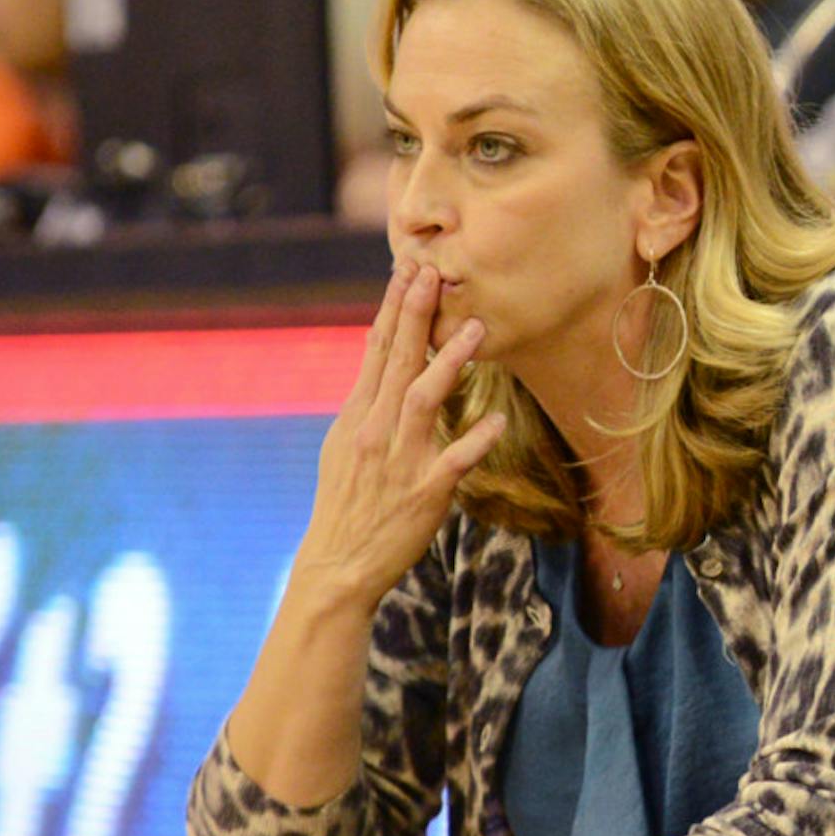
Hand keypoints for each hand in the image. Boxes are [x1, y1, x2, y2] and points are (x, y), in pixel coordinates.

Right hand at [294, 260, 505, 606]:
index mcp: (357, 414)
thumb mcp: (344, 444)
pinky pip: (455, 461)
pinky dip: (475, 439)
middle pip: (398, 362)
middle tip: (433, 274)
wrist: (338, 565)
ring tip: (475, 329)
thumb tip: (384, 359)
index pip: (376, 350)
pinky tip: (497, 421)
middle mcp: (376, 430)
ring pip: (425, 401)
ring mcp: (400, 461)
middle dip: (415, 315)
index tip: (407, 269)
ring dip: (449, 363)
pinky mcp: (424, 493)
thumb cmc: (346, 502)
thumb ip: (367, 402)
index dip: (392, 308)